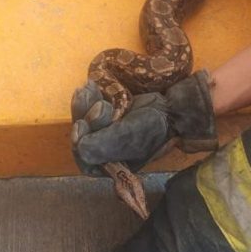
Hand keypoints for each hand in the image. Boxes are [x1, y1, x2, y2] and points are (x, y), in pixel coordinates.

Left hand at [70, 71, 217, 175]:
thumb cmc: (152, 126)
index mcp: (112, 165)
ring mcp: (104, 134)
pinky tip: (89, 86)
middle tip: (96, 102)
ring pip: (82, 122)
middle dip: (84, 118)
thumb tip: (79, 147)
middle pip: (81, 139)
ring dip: (82, 105)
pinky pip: (89, 110)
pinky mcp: (106, 117)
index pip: (86, 161)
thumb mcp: (129, 135)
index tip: (81, 124)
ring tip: (88, 89)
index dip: (79, 144)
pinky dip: (87, 98)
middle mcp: (106, 153)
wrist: (171, 109)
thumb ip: (104, 144)